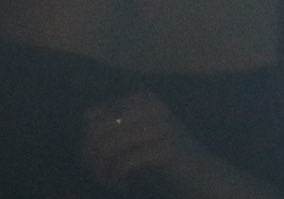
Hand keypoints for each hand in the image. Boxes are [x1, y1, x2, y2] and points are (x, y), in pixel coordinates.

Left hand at [80, 93, 270, 198]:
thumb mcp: (133, 136)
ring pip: (107, 146)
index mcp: (142, 99)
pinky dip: (117, 177)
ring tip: (110, 181)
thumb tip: (83, 125)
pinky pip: (124, 162)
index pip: (91, 117)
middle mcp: (152, 107)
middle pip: (95, 131)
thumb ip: (112, 126)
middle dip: (91, 158)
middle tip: (100, 175)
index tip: (93, 162)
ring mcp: (161, 126)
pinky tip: (124, 184)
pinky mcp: (166, 148)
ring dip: (102, 170)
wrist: (200, 176)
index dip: (86, 142)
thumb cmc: (159, 159)